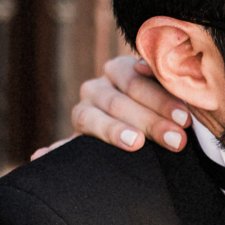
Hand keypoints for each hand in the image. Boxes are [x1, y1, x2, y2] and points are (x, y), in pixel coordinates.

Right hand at [50, 56, 191, 157]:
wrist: (157, 132)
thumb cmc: (174, 113)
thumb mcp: (176, 95)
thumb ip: (173, 84)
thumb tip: (163, 66)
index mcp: (121, 70)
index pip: (137, 80)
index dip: (161, 99)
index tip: (185, 118)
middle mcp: (98, 88)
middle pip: (118, 101)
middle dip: (150, 121)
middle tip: (176, 140)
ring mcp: (84, 112)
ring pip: (90, 118)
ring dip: (113, 131)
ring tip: (134, 144)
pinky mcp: (76, 139)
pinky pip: (63, 146)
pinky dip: (53, 152)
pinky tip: (40, 157)